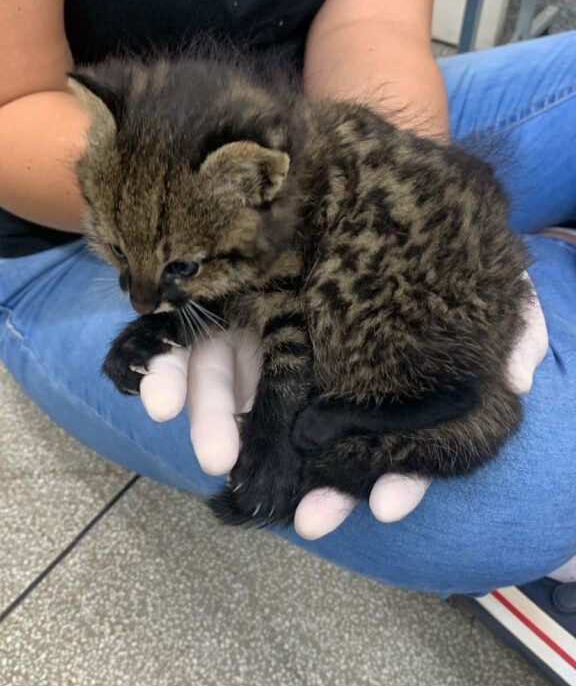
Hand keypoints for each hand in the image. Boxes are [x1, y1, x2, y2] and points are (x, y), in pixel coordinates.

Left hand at [138, 274, 547, 538]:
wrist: (357, 165)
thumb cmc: (424, 233)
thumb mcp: (483, 274)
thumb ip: (511, 322)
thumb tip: (518, 377)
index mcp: (369, 370)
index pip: (377, 435)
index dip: (386, 474)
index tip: (385, 506)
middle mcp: (314, 361)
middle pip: (303, 427)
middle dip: (301, 474)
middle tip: (303, 519)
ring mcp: (263, 330)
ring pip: (239, 391)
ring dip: (223, 428)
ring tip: (213, 456)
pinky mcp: (222, 300)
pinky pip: (189, 343)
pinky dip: (172, 372)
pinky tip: (156, 397)